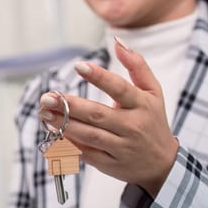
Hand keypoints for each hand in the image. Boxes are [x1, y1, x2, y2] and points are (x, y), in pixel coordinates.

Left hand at [38, 38, 177, 197]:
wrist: (162, 164)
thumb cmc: (153, 121)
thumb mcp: (153, 92)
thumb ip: (137, 66)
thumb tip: (118, 43)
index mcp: (142, 105)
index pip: (120, 88)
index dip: (99, 77)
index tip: (79, 66)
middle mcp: (132, 127)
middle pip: (97, 114)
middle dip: (70, 106)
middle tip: (48, 97)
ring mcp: (121, 148)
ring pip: (89, 135)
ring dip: (64, 125)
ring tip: (45, 114)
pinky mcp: (110, 164)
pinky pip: (87, 154)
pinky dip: (70, 144)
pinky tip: (54, 133)